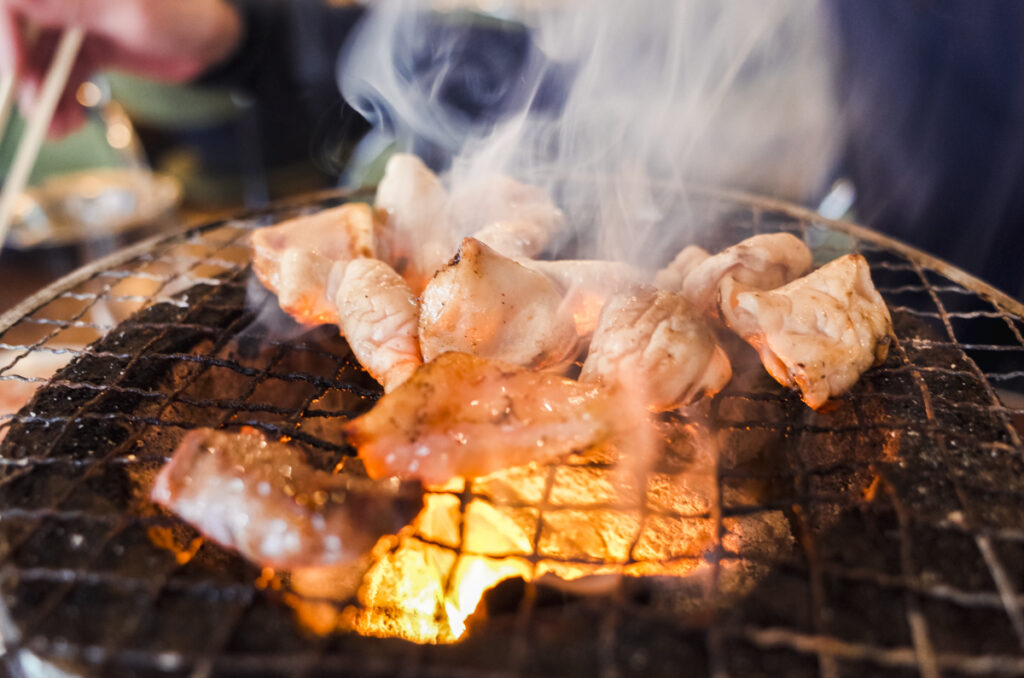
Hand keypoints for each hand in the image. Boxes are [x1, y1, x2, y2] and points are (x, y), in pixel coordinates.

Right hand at [0, 0, 241, 136]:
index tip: (17, 71)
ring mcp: (76, 21)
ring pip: (42, 60)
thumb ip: (75, 5)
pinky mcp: (90, 46)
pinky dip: (63, 99)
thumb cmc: (184, 13)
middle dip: (27, 74)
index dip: (8, 35)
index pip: (15, 3)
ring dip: (44, 95)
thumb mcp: (130, 11)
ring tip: (57, 128)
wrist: (217, 39)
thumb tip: (14, 1)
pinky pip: (64, 74)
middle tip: (36, 110)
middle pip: (24, 33)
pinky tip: (67, 123)